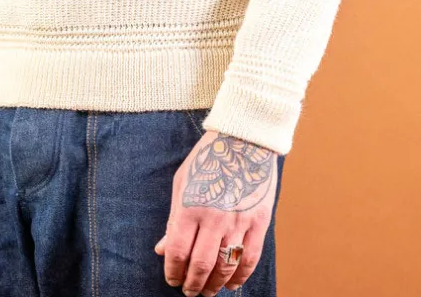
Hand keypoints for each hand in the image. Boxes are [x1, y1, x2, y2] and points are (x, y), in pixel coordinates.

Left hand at [155, 130, 277, 295]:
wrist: (244, 139)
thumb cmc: (208, 159)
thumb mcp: (182, 183)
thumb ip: (173, 219)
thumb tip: (162, 249)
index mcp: (190, 206)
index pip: (177, 251)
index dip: (173, 271)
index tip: (172, 279)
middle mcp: (214, 217)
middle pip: (201, 265)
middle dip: (192, 284)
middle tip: (189, 291)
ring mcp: (239, 221)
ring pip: (225, 266)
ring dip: (215, 284)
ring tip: (208, 291)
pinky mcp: (259, 221)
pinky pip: (249, 258)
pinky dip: (240, 276)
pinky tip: (232, 283)